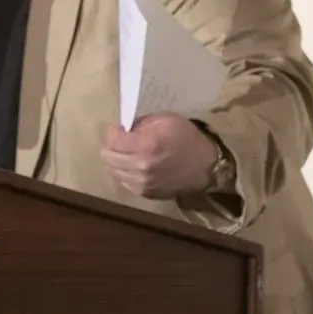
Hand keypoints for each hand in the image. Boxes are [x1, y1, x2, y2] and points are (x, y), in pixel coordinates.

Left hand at [101, 114, 218, 199]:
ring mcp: (141, 183)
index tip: (121, 129)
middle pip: (107, 157)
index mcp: (145, 146)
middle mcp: (140, 167)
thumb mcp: (166, 120)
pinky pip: (123, 181)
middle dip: (112, 146)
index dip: (113, 131)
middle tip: (123, 141)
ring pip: (112, 171)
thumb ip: (141, 123)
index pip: (112, 140)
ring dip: (117, 160)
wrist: (205, 167)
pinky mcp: (145, 193)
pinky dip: (126, 172)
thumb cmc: (187, 138)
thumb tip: (124, 129)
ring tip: (129, 154)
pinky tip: (137, 166)